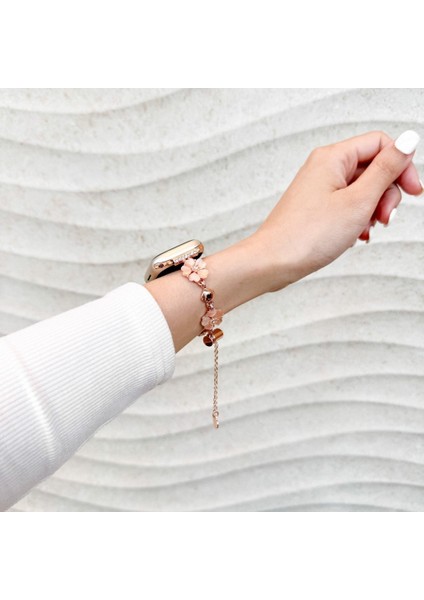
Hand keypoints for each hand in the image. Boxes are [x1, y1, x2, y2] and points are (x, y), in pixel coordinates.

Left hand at [252, 130, 422, 292]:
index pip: (380, 143)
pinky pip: (348, 206)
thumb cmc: (307, 235)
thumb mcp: (358, 200)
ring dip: (373, 210)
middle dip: (386, 194)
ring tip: (366, 230)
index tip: (413, 191)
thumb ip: (387, 169)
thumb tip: (408, 140)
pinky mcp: (316, 208)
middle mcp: (324, 168)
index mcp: (333, 157)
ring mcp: (319, 189)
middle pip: (373, 168)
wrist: (273, 263)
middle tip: (385, 218)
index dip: (402, 165)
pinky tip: (356, 236)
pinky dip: (358, 220)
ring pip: (362, 190)